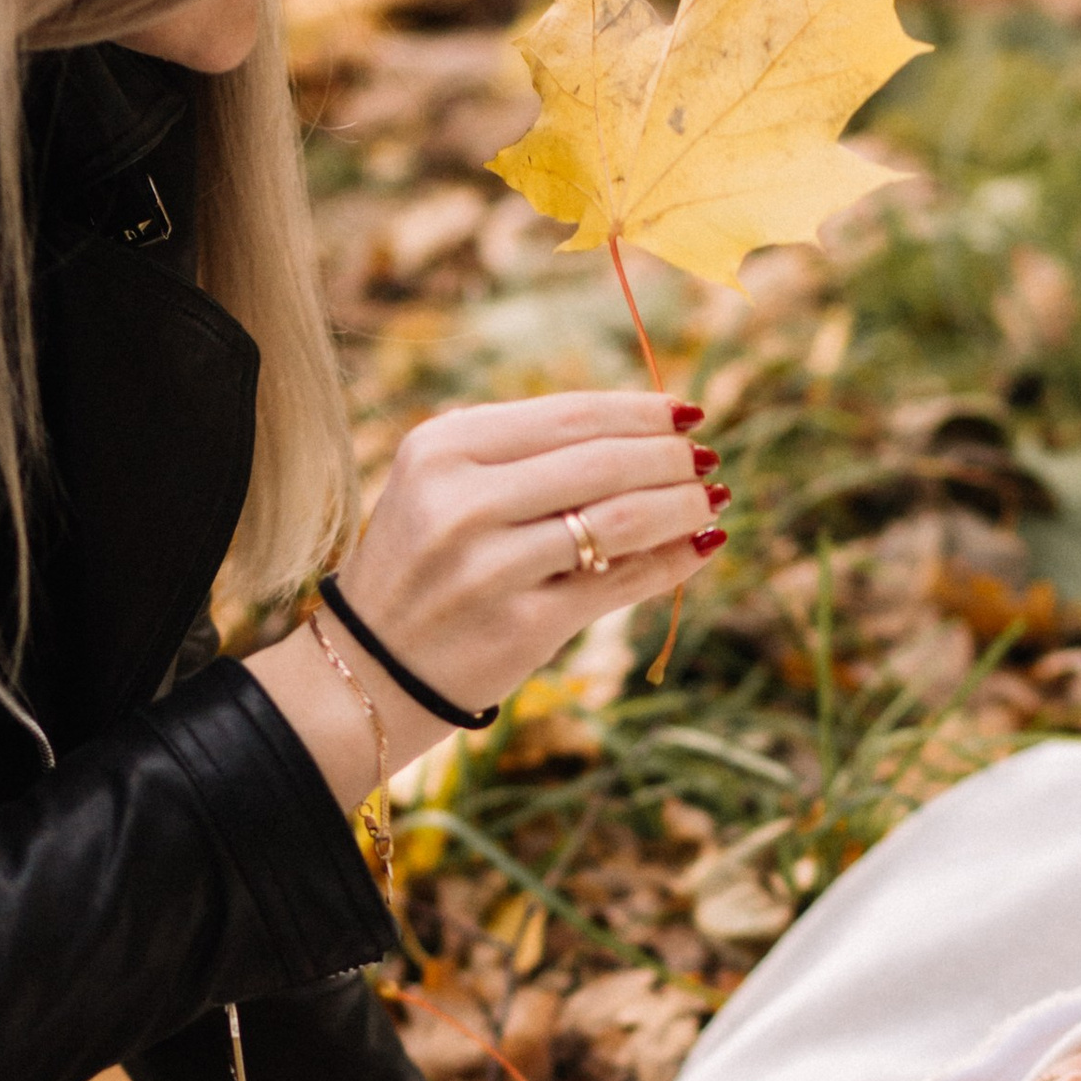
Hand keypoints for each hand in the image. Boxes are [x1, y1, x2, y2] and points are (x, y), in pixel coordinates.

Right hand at [247, 390, 723, 804]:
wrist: (368, 668)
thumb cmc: (422, 564)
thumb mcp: (445, 486)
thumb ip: (526, 453)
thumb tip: (647, 429)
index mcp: (442, 448)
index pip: (568, 416)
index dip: (640, 411)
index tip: (687, 412)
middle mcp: (462, 503)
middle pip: (601, 462)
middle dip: (669, 458)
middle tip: (706, 459)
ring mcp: (491, 568)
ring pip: (619, 521)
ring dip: (681, 506)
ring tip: (712, 499)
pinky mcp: (521, 627)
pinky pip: (617, 584)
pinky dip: (670, 562)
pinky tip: (699, 547)